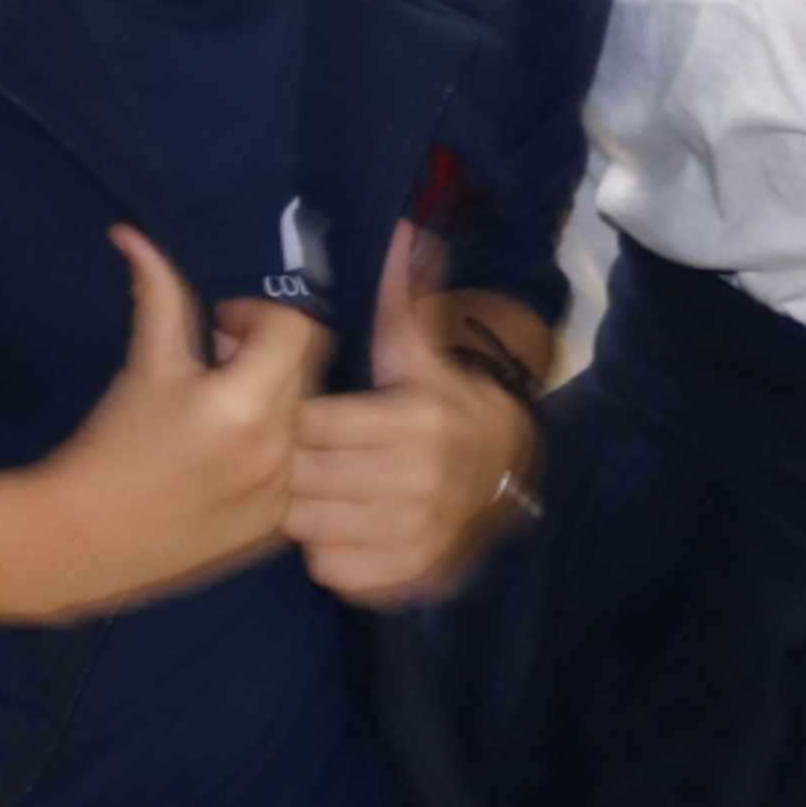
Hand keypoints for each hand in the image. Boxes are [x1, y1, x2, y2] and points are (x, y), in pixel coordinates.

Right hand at [43, 226, 323, 612]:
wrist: (80, 540)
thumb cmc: (109, 446)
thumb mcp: (143, 367)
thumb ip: (157, 296)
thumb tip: (135, 235)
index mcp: (244, 404)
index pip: (294, 330)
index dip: (258, 318)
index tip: (219, 328)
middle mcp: (274, 449)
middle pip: (302, 372)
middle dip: (264, 359)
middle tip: (216, 367)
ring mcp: (279, 492)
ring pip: (301, 420)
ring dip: (269, 404)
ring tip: (215, 415)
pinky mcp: (274, 526)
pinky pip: (293, 468)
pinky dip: (267, 452)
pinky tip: (219, 460)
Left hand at [286, 223, 536, 608]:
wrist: (511, 484)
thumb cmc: (452, 412)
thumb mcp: (426, 359)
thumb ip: (397, 304)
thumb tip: (399, 230)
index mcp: (418, 420)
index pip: (311, 421)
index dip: (296, 415)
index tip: (297, 410)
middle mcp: (417, 479)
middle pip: (302, 473)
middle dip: (294, 461)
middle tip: (304, 452)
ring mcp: (411, 533)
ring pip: (305, 524)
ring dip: (304, 507)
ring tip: (321, 487)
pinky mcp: (402, 576)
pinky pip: (327, 566)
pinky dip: (326, 549)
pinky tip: (342, 524)